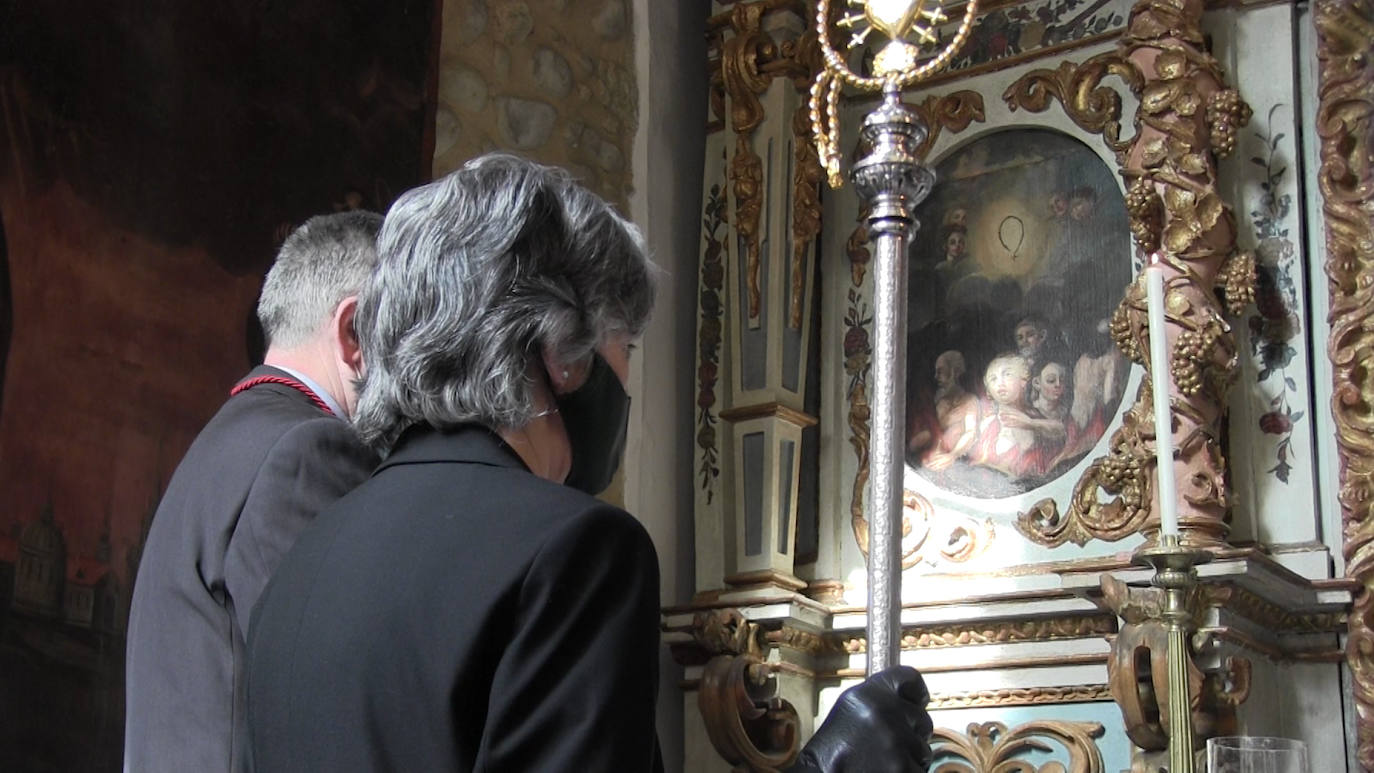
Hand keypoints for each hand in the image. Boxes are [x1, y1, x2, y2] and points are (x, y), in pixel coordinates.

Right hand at [787, 666, 933, 772]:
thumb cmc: (832, 751)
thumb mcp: (849, 710)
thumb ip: (878, 700)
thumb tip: (908, 698)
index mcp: (867, 695)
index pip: (909, 678)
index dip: (916, 693)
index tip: (917, 701)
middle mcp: (883, 713)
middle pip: (922, 718)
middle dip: (912, 732)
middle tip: (888, 744)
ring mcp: (895, 743)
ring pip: (923, 748)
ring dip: (909, 756)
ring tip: (882, 761)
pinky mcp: (903, 769)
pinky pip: (919, 769)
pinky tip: (886, 772)